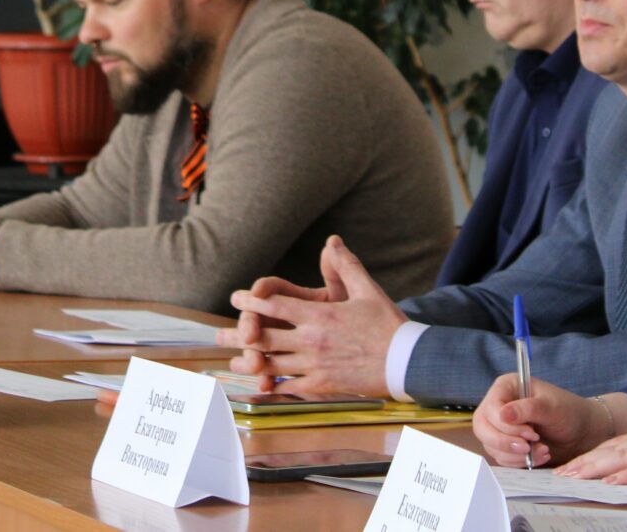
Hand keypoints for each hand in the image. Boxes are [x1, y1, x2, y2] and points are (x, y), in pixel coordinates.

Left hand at [216, 235, 402, 395]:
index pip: (275, 306)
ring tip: (232, 361)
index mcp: (319, 315)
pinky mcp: (322, 385)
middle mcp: (311, 340)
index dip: (251, 302)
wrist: (406, 361)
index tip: (236, 299)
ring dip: (249, 362)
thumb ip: (346, 265)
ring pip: (272, 363)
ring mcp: (315, 365)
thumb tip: (333, 241)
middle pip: (264, 337)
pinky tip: (260, 385)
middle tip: (219, 335)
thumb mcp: (367, 290)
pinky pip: (290, 386)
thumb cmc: (388, 325)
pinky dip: (272, 385)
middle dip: (239, 335)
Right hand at [473, 374, 626, 467]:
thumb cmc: (568, 412)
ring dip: (516, 454)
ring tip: (542, 450)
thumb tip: (502, 415)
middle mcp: (498, 406)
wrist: (580, 433)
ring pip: (491, 446)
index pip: (491, 408)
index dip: (506, 425)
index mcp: (506, 388)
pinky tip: (538, 456)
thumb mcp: (552, 407)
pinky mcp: (505, 445)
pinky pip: (501, 458)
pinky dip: (519, 462)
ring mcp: (499, 427)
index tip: (531, 433)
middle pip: (483, 428)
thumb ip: (528, 409)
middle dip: (505, 442)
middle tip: (527, 448)